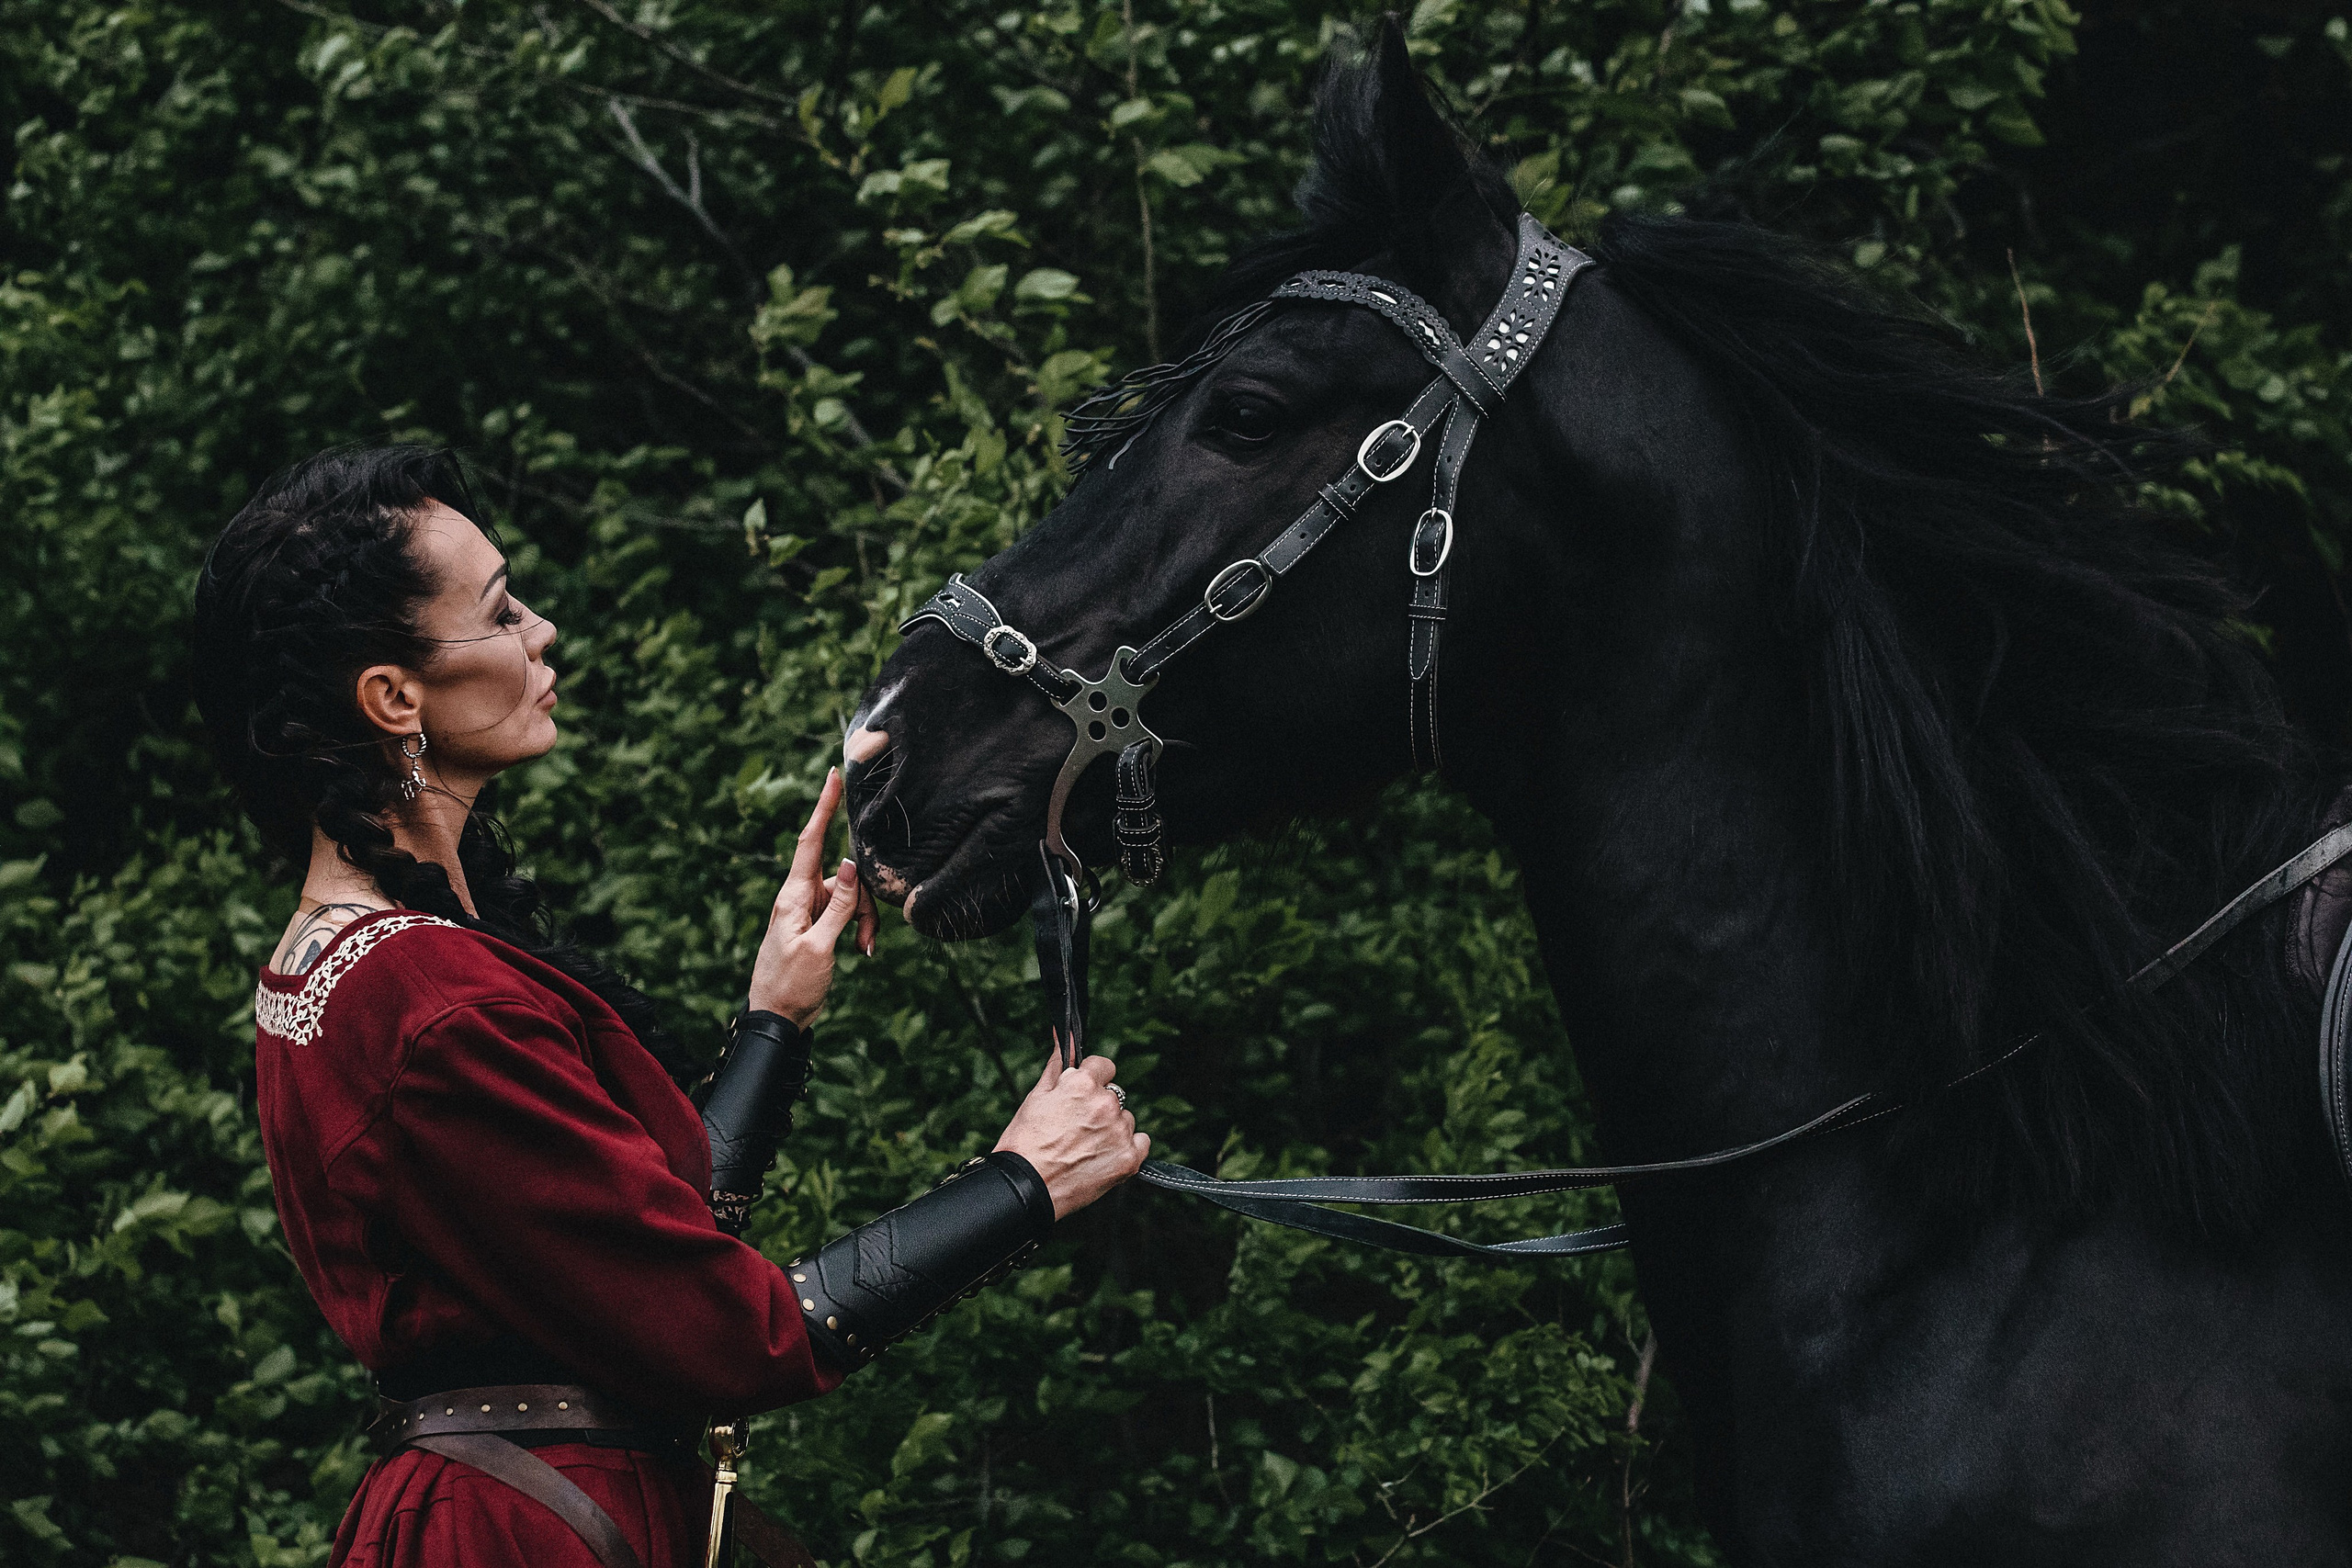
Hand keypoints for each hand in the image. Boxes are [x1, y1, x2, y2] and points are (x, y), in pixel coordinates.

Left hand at [748, 768, 878, 1024]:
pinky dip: (858, 929)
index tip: (832, 776)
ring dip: (864, 921)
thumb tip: (853, 863)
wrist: (776, 1019)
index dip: (824, 807)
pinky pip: (846, 914)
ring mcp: (810, 911)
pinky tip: (860, 952)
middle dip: (864, 901)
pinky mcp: (818, 926)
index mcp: (793, 896)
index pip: (812, 841)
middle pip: (844, 877)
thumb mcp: (819, 946)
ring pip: (850, 897)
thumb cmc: (791, 984)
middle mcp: (801, 897)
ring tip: (863, 951)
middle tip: (867, 939)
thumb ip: (839, 905)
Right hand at [995, 1051, 1148, 1219]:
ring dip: (1112, 1128)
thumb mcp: (1036, 1097)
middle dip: (1099, 1107)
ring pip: (1125, 1119)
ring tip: (1085, 1148)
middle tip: (1075, 1128)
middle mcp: (1106, 1104)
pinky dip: (1128, 1149)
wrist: (1026, 1188)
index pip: (1104, 1066)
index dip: (1091, 1080)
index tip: (1081, 1095)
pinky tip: (1103, 1157)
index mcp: (1083, 1084)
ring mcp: (1119, 1132)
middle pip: (1114, 1095)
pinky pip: (1141, 1142)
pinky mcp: (1129, 1159)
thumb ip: (1057, 1064)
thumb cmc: (1024, 1144)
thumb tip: (1063, 1034)